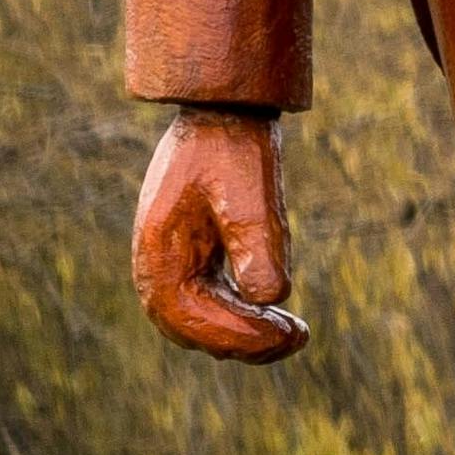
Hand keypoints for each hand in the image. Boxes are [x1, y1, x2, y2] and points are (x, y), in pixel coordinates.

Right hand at [132, 108, 302, 360]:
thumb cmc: (233, 148)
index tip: (280, 332)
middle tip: (298, 337)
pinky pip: (210, 305)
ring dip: (245, 335)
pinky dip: (241, 318)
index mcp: (158, 252)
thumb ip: (258, 243)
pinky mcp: (193, 260)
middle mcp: (156, 266)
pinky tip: (278, 318)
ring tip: (295, 333)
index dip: (233, 333)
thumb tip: (269, 298)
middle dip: (244, 341)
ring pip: (200, 323)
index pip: (186, 317)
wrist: (224, 113)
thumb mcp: (249, 191)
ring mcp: (172, 264)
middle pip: (191, 329)